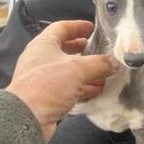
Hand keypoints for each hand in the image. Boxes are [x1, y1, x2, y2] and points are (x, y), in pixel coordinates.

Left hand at [6, 20, 118, 141]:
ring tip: (104, 73)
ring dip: (87, 72)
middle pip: (65, 50)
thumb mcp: (78, 69)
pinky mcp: (48, 96)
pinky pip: (68, 87)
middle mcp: (41, 59)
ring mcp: (44, 79)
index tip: (92, 28)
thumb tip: (116, 62)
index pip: (61, 28)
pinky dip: (83, 87)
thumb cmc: (49, 84)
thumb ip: (99, 63)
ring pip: (69, 71)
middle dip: (84, 51)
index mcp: (44, 45)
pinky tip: (97, 90)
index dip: (77, 26)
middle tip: (100, 51)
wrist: (28, 117)